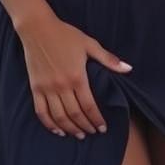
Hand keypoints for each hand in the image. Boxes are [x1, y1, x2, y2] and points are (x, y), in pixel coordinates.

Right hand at [18, 14, 131, 138]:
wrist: (38, 29)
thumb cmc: (66, 35)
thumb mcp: (90, 44)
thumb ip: (108, 59)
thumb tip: (128, 68)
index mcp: (77, 77)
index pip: (89, 106)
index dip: (96, 119)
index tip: (102, 128)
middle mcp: (61, 86)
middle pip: (75, 114)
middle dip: (85, 127)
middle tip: (92, 133)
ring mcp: (47, 88)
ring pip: (59, 117)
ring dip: (69, 129)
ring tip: (78, 135)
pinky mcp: (35, 88)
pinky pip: (41, 112)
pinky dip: (49, 124)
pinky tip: (57, 130)